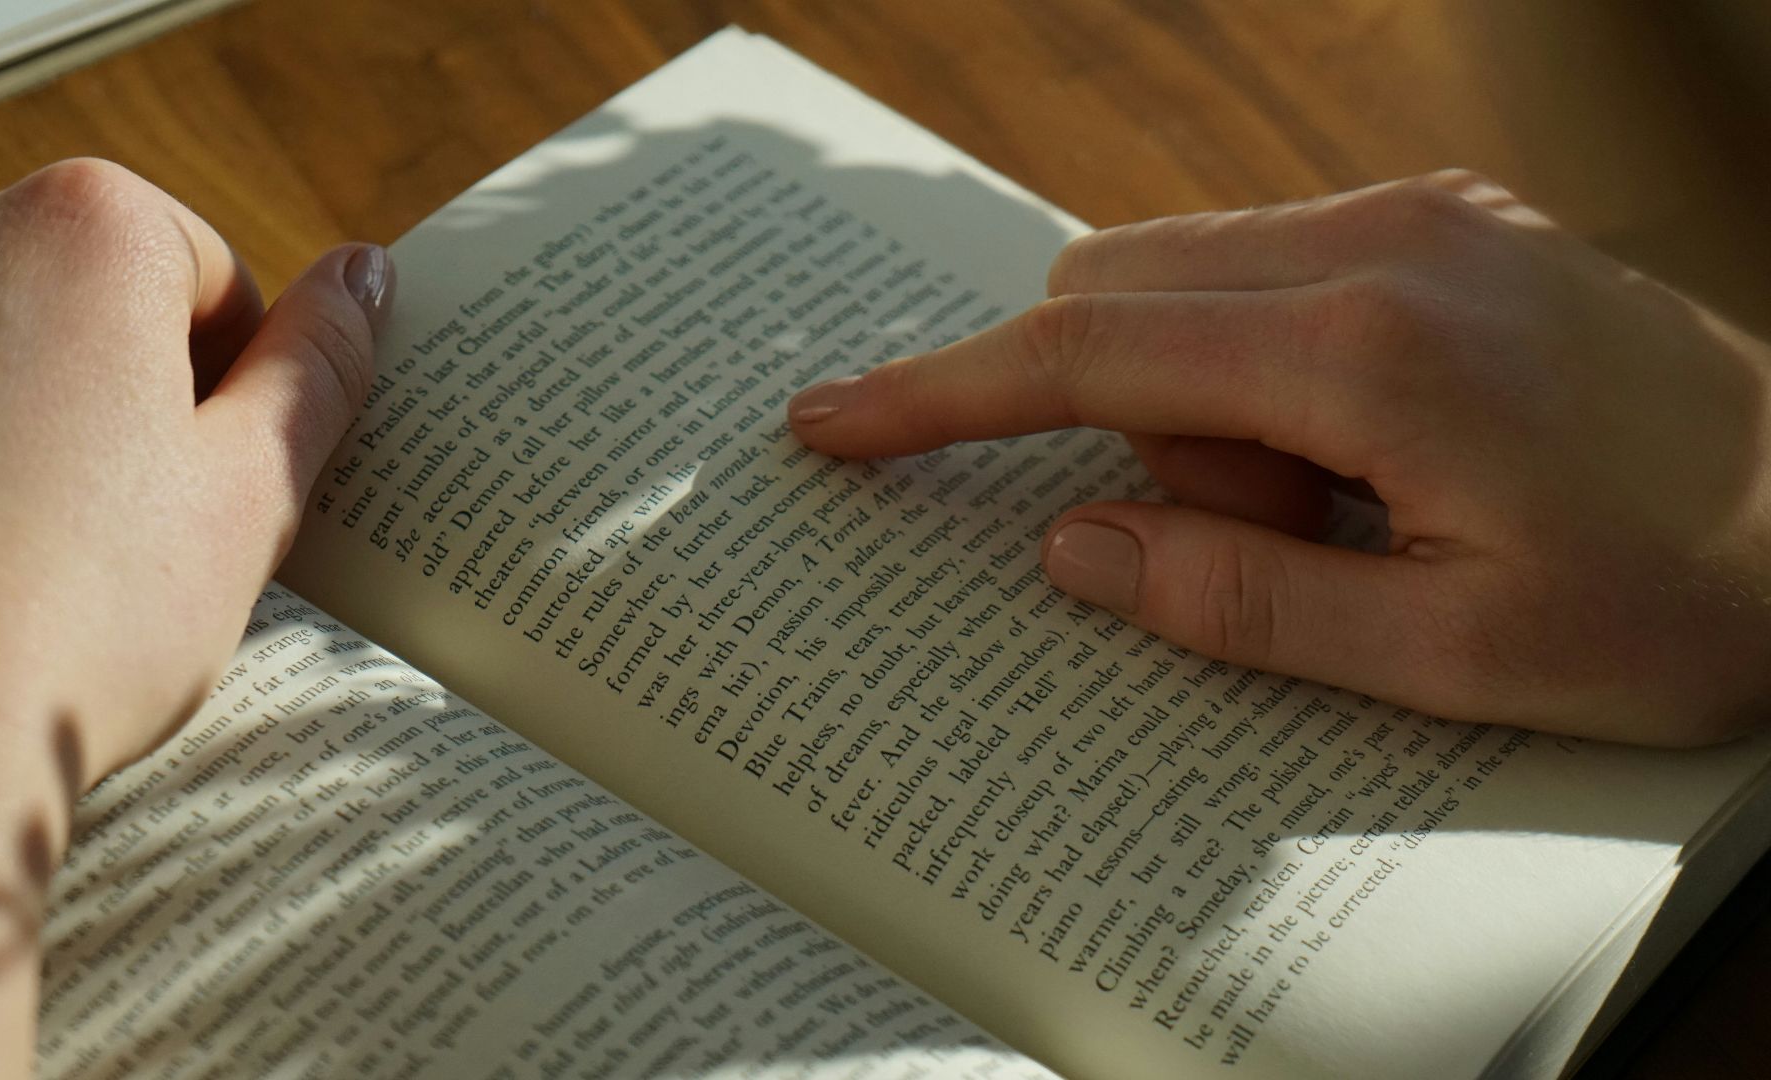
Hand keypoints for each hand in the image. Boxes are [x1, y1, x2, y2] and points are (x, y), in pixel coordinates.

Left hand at [0, 159, 386, 1073]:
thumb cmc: (77, 622)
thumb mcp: (250, 492)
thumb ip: (319, 364)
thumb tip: (364, 276)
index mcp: (86, 226)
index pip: (214, 276)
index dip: (237, 391)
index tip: (215, 487)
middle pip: (99, 294)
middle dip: (134, 394)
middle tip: (139, 529)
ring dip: (39, 419)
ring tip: (43, 553)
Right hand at [789, 170, 1770, 745]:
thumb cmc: (1679, 599)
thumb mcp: (1453, 659)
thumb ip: (1238, 600)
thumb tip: (1075, 545)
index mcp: (1367, 353)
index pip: (1084, 355)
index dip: (939, 395)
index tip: (834, 423)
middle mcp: (1381, 243)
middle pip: (1119, 300)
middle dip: (1133, 429)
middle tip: (1276, 534)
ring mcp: (1418, 213)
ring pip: (1185, 278)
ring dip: (1205, 402)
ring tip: (1355, 502)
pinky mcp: (1445, 217)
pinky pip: (1267, 269)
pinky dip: (1260, 361)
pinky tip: (1374, 443)